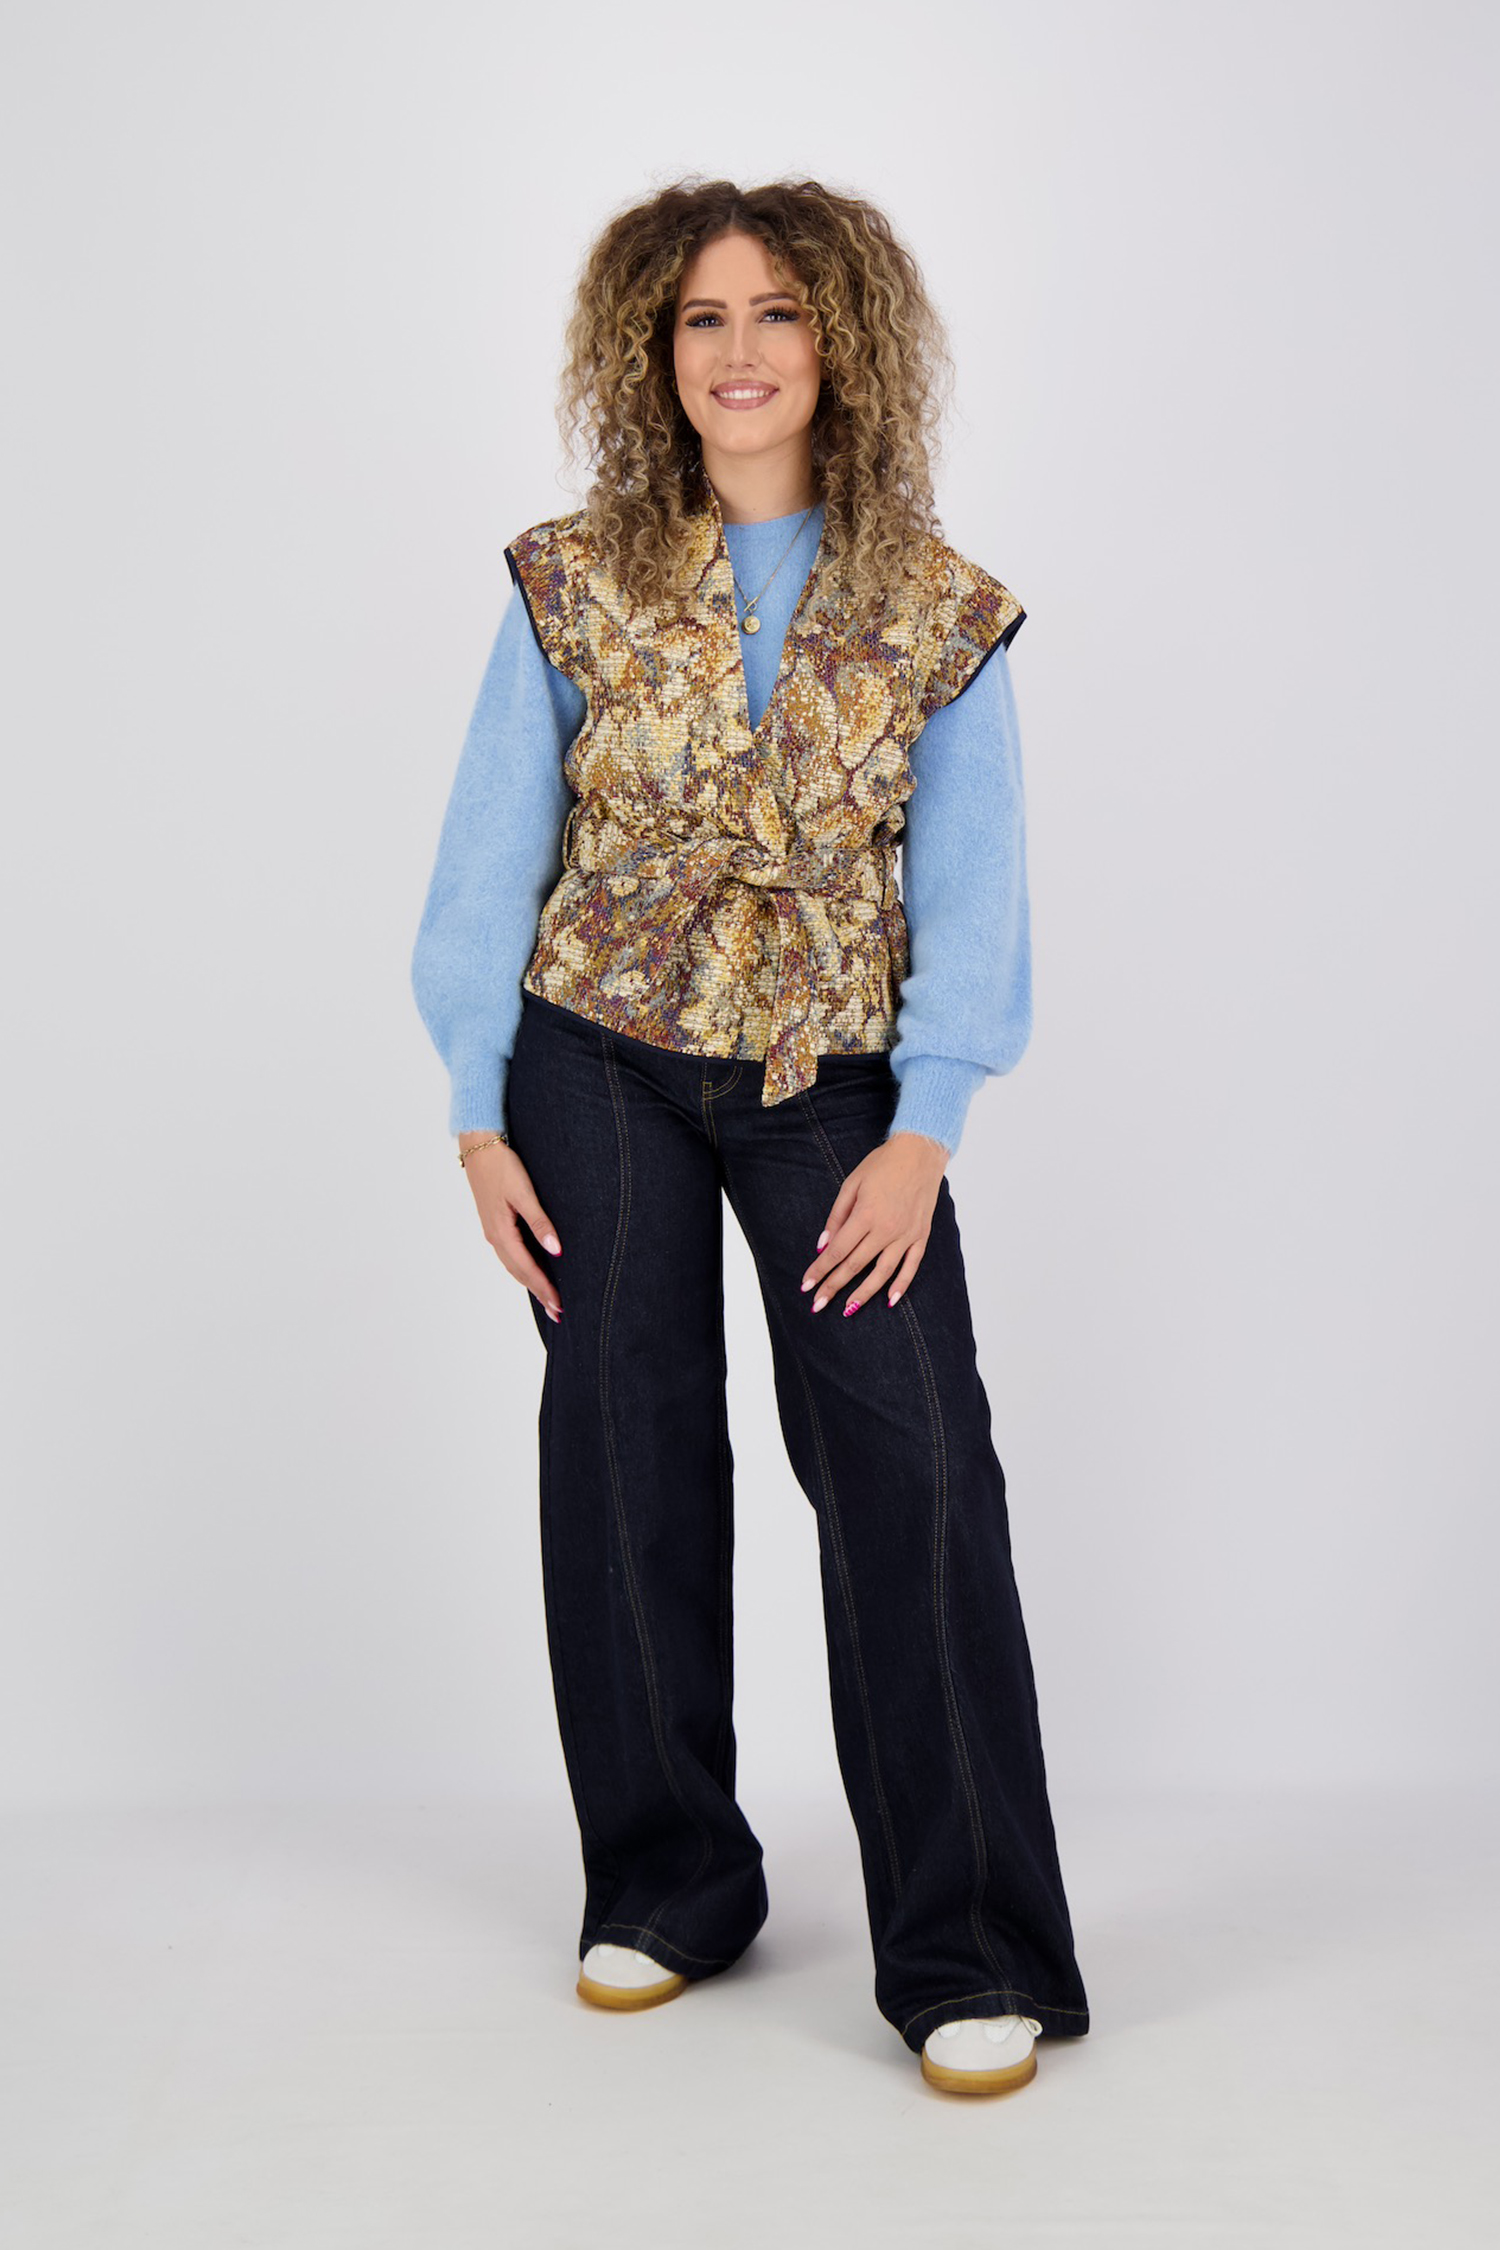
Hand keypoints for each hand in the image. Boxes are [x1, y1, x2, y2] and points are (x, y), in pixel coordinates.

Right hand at [457, 1133, 563, 1321]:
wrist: (479, 1147)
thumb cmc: (503, 1166)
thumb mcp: (524, 1193)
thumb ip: (540, 1222)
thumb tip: (555, 1250)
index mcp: (502, 1233)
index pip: (528, 1269)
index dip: (544, 1288)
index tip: (560, 1306)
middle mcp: (495, 1237)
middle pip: (519, 1273)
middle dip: (538, 1292)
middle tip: (558, 1312)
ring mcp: (492, 1231)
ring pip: (512, 1265)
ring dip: (530, 1282)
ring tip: (547, 1297)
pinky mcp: (493, 1223)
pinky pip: (509, 1254)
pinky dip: (521, 1268)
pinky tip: (531, 1269)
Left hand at [800, 1131, 947, 1316]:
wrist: (920, 1152)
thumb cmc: (882, 1164)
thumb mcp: (851, 1184)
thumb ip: (836, 1217)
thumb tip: (823, 1246)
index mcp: (866, 1214)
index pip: (837, 1251)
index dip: (820, 1270)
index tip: (806, 1285)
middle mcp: (886, 1229)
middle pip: (855, 1266)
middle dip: (834, 1286)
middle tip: (818, 1304)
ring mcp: (906, 1234)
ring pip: (882, 1273)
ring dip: (863, 1294)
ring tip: (848, 1310)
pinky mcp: (922, 1235)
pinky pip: (911, 1266)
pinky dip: (901, 1285)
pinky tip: (889, 1300)